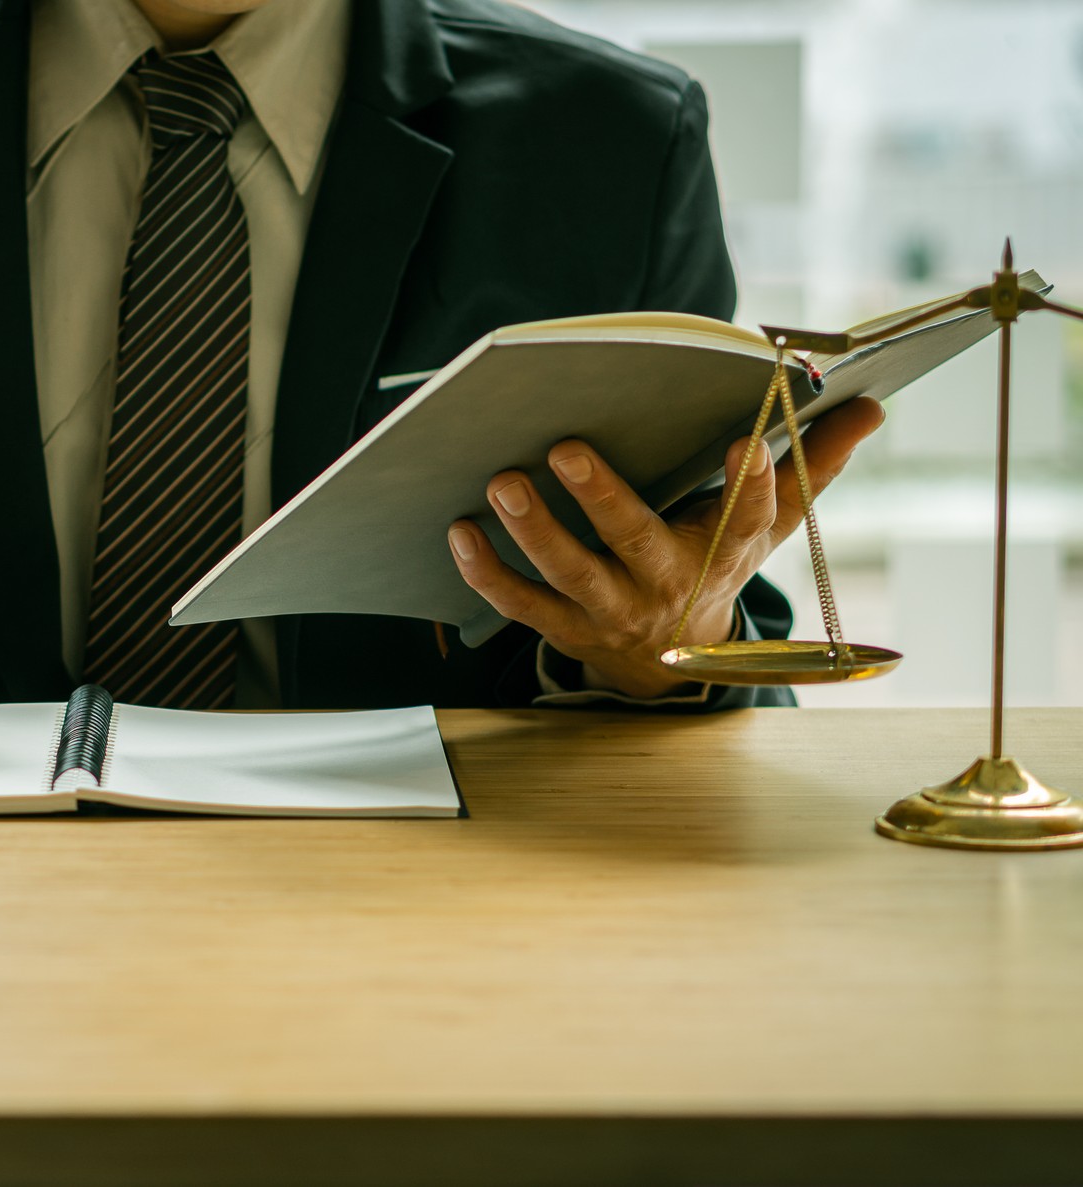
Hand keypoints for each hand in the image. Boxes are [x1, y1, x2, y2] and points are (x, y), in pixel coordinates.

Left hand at [447, 397, 885, 697]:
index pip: (752, 518)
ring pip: (570, 576)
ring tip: (499, 482)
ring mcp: (613, 611)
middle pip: (638, 543)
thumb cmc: (716, 561)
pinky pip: (522, 605)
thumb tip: (872, 407)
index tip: (746, 443)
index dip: (754, 484)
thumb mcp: (769, 526)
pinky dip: (487, 573)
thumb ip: (813, 466)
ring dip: (533, 531)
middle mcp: (668, 584)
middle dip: (603, 498)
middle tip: (565, 448)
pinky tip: (458, 532)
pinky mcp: (566, 629)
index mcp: (724, 551)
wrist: (675, 658)